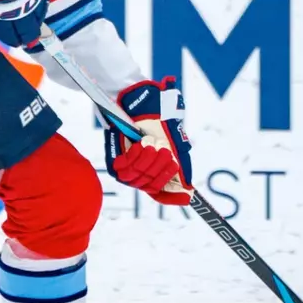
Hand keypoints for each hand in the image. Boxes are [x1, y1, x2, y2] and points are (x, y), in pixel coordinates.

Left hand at [103, 78, 192, 206]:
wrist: (141, 105)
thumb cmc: (158, 123)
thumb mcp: (174, 146)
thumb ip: (181, 168)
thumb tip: (188, 193)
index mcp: (154, 174)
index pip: (161, 194)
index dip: (172, 197)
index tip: (185, 196)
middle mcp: (140, 176)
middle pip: (152, 186)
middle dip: (161, 168)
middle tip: (166, 151)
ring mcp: (126, 171)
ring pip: (139, 177)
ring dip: (149, 160)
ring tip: (153, 144)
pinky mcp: (114, 163)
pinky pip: (126, 168)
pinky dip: (136, 155)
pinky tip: (140, 144)